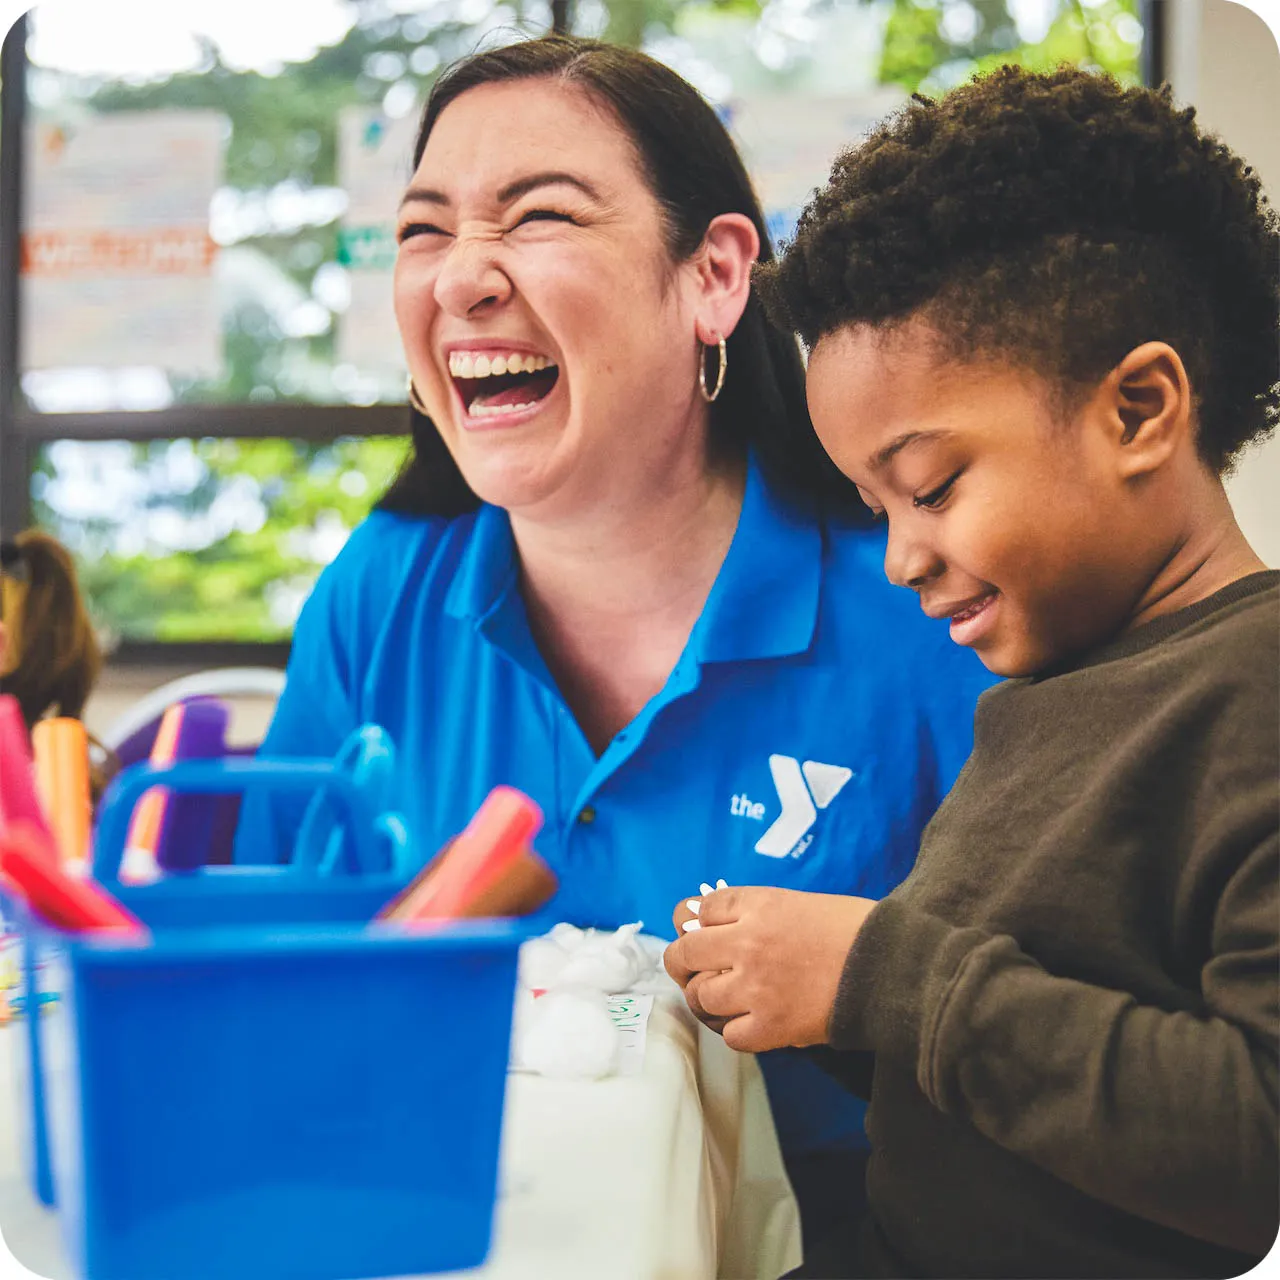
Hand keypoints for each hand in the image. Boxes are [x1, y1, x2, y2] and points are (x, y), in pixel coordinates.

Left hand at [664, 885, 877, 1052]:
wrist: (890, 967)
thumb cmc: (852, 929)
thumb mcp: (797, 903)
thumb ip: (753, 912)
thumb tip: (711, 924)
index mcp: (757, 906)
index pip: (701, 910)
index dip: (698, 922)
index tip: (705, 932)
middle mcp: (747, 943)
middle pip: (685, 954)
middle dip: (684, 962)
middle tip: (694, 969)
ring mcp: (755, 987)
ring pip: (701, 996)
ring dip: (709, 997)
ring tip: (728, 996)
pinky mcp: (770, 1026)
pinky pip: (729, 1034)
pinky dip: (736, 1029)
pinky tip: (751, 1020)